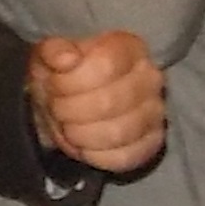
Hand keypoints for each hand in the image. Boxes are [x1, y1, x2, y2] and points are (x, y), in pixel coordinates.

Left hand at [27, 32, 164, 171]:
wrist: (70, 102)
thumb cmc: (63, 76)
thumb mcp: (49, 56)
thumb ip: (54, 51)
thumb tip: (66, 59)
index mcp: (129, 49)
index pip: (105, 65)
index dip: (70, 81)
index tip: (54, 85)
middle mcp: (150, 77)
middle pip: (109, 102)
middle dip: (69, 111)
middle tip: (58, 109)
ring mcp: (156, 111)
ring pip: (119, 132)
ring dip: (81, 134)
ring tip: (70, 127)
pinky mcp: (152, 141)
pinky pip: (127, 156)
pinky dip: (97, 155)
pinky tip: (86, 145)